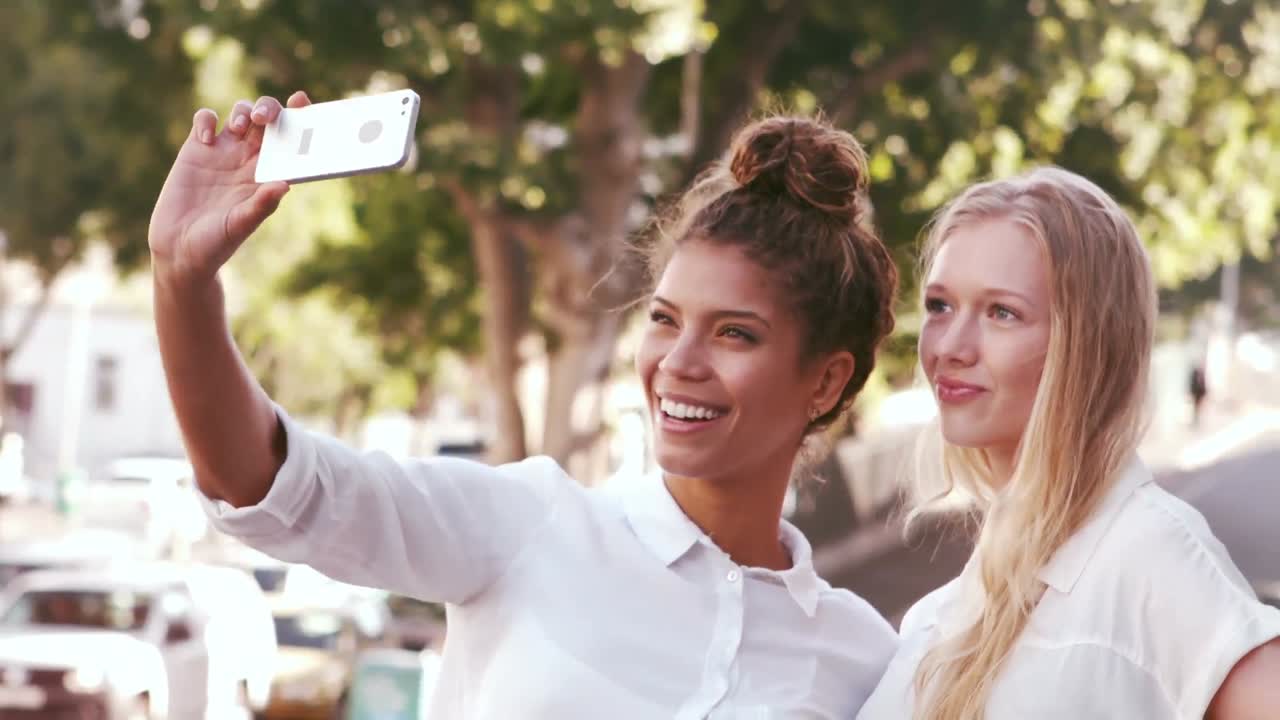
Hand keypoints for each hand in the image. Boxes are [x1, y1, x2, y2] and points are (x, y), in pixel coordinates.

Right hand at [148, 91, 311, 285]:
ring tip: (239, 129)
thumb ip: (262, 205)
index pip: (290, 141)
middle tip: (264, 118)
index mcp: (268, 174)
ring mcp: (223, 152)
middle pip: (267, 120)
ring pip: (241, 114)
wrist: (179, 249)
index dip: (299, 118)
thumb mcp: (240, 225)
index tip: (303, 102)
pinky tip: (205, 139)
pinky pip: (205, 120)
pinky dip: (206, 120)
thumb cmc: (217, 242)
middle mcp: (249, 160)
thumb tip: (285, 185)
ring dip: (243, 111)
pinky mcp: (196, 150)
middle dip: (269, 109)